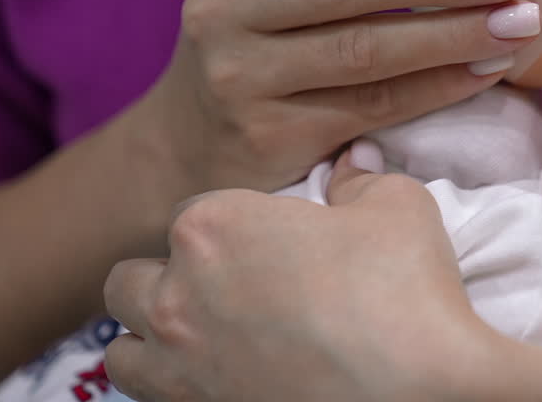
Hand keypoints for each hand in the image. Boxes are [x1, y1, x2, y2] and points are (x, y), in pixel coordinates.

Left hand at [104, 158, 504, 401]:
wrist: (419, 387)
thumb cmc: (403, 288)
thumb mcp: (395, 205)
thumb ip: (359, 179)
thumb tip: (354, 164)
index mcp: (214, 227)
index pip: (191, 212)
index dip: (228, 225)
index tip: (264, 240)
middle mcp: (178, 295)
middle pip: (132, 279)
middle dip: (170, 279)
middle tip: (229, 288)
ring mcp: (179, 367)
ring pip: (123, 349)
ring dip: (153, 339)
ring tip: (207, 339)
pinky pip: (151, 400)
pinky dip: (175, 387)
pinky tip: (223, 378)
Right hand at [125, 0, 538, 199]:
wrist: (192, 149)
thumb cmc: (260, 43)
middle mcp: (222, 10)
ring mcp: (241, 78)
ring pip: (362, 50)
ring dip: (452, 34)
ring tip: (519, 20)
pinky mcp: (273, 136)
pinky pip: (375, 105)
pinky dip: (441, 85)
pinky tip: (490, 68)